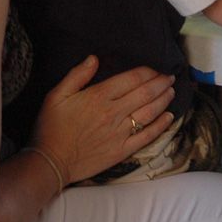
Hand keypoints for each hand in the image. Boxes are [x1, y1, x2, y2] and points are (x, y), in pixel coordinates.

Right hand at [31, 58, 175, 183]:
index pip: (132, 79)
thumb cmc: (51, 127)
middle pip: (145, 93)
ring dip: (164, 100)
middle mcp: (114, 112)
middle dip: (161, 83)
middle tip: (170, 77)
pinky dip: (161, 125)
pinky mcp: (123, 150)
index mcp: (99, 96)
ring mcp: (120, 132)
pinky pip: (147, 136)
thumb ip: (77, 75)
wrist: (50, 162)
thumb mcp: (56, 95)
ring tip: (171, 91)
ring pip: (150, 112)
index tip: (156, 69)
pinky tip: (169, 117)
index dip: (148, 72)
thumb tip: (94, 58)